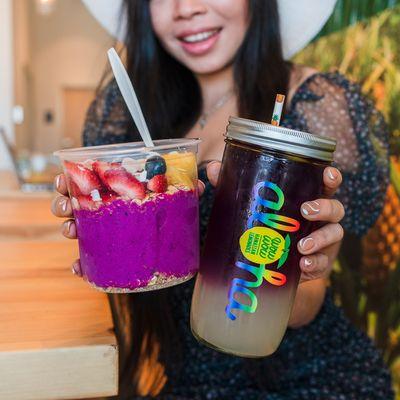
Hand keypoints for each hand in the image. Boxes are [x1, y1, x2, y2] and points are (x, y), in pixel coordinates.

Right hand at [51, 173, 206, 276]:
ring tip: (73, 230)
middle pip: (76, 203)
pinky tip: (80, 268)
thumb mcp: (182, 197)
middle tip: (67, 206)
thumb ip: (192, 186)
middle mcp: (107, 209)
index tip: (65, 178)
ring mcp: (107, 232)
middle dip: (64, 202)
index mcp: (118, 190)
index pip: (89, 179)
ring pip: (78, 228)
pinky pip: (90, 259)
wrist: (177, 242)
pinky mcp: (110, 254)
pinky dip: (82, 264)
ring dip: (69, 228)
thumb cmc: (173, 212)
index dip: (72, 178)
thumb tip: (205, 180)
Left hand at [206, 161, 343, 282]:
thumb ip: (232, 186)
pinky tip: (303, 264)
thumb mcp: (249, 206)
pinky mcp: (320, 262)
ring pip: (335, 233)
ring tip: (302, 246)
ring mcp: (323, 241)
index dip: (331, 177)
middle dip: (325, 207)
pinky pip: (324, 262)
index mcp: (306, 199)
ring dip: (320, 238)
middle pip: (336, 207)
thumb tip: (213, 167)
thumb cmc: (263, 228)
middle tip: (305, 210)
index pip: (325, 184)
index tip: (328, 175)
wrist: (267, 267)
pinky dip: (315, 262)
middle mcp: (319, 218)